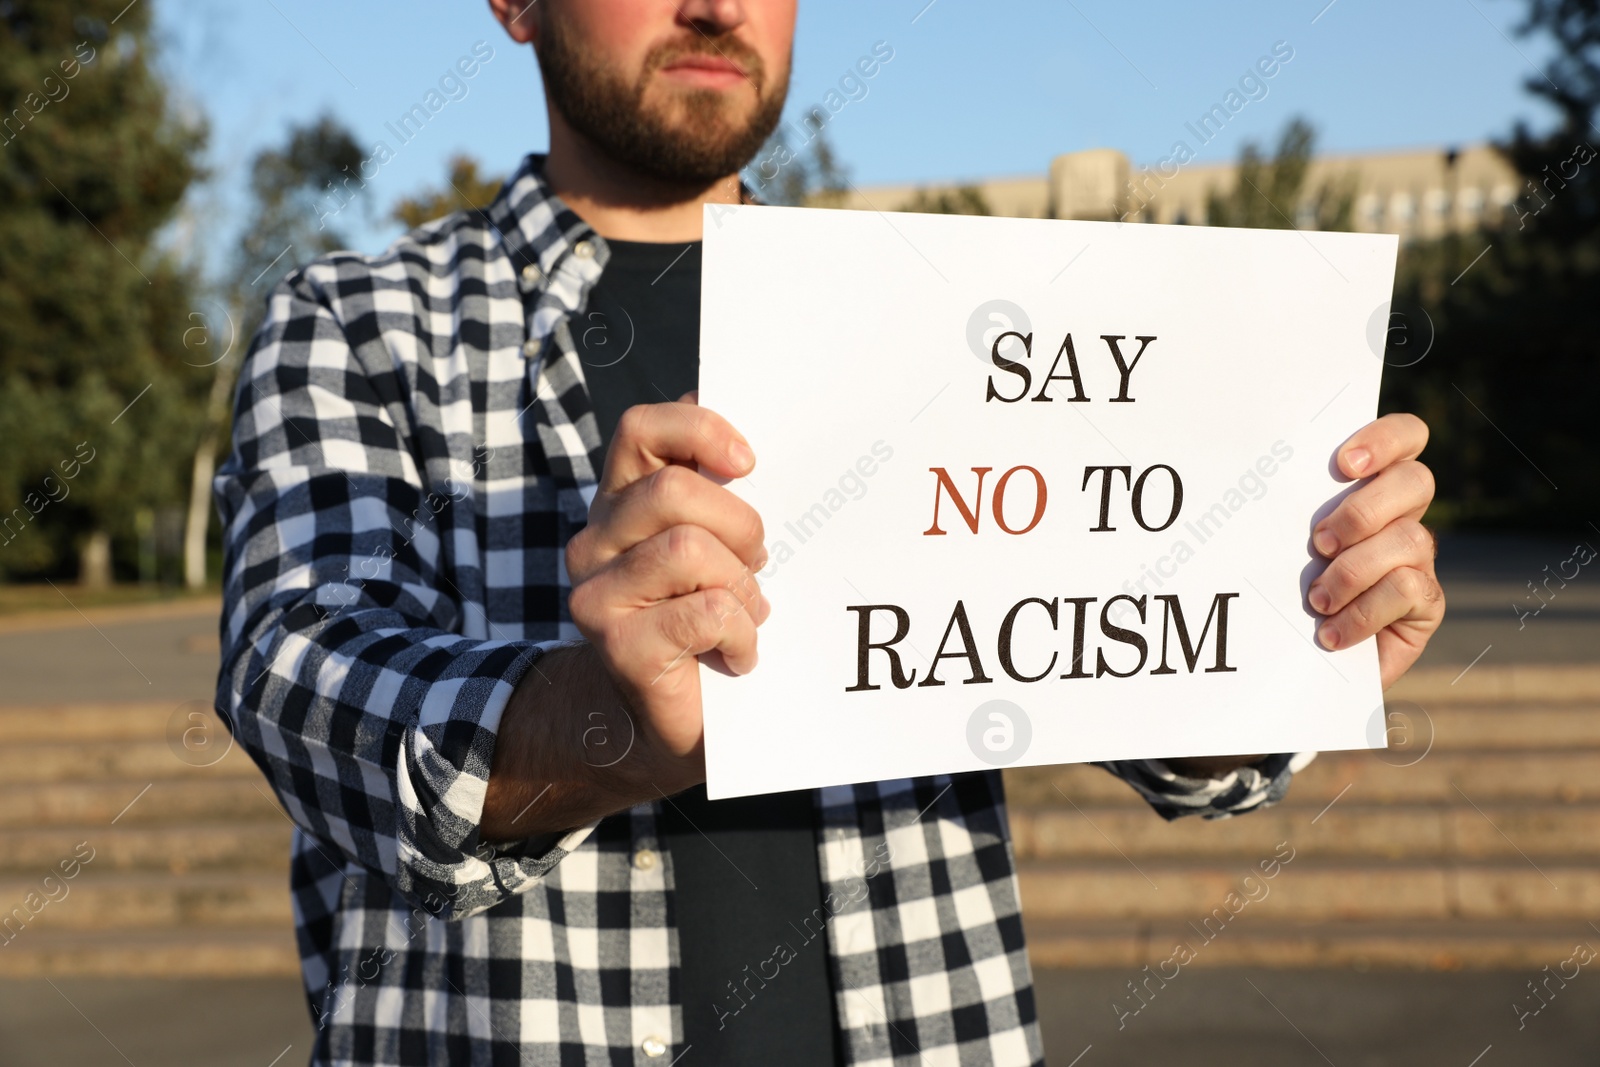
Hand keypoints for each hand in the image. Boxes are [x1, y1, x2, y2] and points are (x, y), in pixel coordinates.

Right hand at [564, 393, 767, 773]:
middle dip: (739, 524)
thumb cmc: (703, 622)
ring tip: (747, 613)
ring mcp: (599, 595)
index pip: (640, 429)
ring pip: (689, 549)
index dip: (698, 430)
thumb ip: (715, 490)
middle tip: (758, 562)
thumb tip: (736, 430)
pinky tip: (738, 653)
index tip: (747, 462)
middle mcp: (595, 541)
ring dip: (741, 585)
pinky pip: (705, 612)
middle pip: (673, 489)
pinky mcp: (619, 646)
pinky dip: (740, 633)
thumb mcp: (712, 545)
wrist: (667, 724)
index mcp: (620, 502)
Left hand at [1307, 412, 1444, 688]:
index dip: (1385, 438)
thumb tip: (1252, 480)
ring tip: (1317, 599)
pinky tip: (1331, 632)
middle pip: (1416, 480)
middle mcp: (1402, 516)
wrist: (1299, 664)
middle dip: (1364, 510)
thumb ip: (1286, 510)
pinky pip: (1408, 588)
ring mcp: (1419, 559)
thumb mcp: (1280, 546)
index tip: (1342, 464)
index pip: (1405, 437)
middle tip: (1319, 542)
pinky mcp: (1427, 603)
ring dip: (1353, 570)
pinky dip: (1363, 611)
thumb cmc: (1283, 592)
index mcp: (1370, 488)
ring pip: (1410, 538)